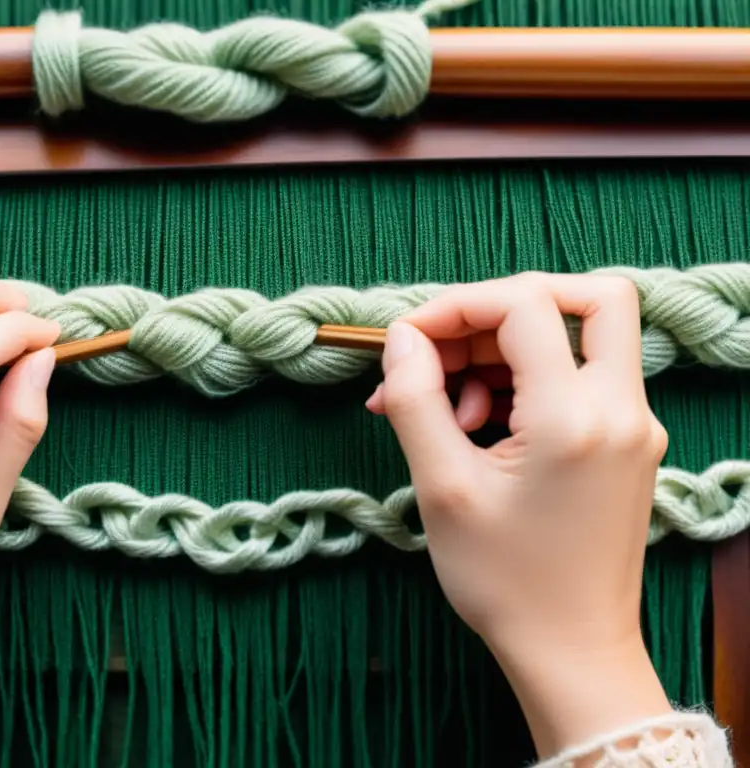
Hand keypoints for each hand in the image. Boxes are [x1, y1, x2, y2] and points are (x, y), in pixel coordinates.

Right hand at [367, 273, 672, 757]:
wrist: (571, 651)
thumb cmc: (505, 582)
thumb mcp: (443, 488)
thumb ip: (416, 400)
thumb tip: (401, 340)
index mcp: (577, 417)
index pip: (526, 306)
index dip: (457, 306)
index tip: (406, 340)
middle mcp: (622, 409)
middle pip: (583, 298)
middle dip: (497, 311)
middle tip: (437, 357)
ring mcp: (634, 425)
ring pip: (579, 336)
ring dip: (506, 350)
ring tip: (447, 409)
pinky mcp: (628, 442)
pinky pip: (580, 378)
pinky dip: (526, 380)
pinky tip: (477, 425)